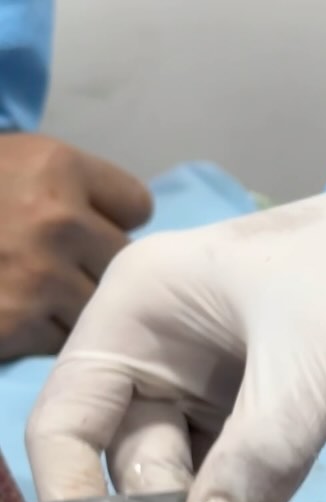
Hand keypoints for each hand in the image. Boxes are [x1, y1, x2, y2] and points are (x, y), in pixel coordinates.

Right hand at [0, 134, 150, 360]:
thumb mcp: (10, 160)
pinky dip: (42, 333)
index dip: (113, 218)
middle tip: (57, 262)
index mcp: (58, 166)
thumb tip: (124, 220)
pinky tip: (14, 314)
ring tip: (35, 289)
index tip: (89, 222)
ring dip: (73, 304)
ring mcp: (41, 277)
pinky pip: (61, 339)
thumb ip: (65, 183)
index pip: (137, 205)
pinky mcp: (17, 325)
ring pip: (97, 305)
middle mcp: (59, 220)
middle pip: (123, 261)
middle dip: (95, 265)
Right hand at [26, 117, 325, 501]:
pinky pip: (230, 483)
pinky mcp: (256, 415)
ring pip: (180, 483)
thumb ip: (256, 459)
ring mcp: (207, 386)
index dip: (74, 498)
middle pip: (123, 463)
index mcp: (138, 310)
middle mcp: (158, 350)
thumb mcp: (315, 365)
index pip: (64, 421)